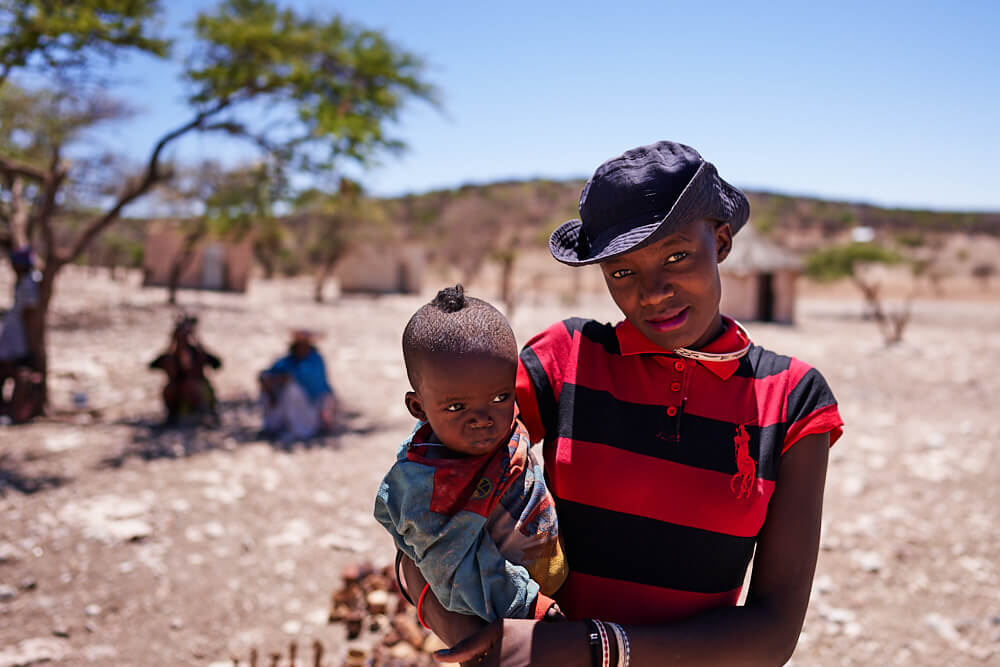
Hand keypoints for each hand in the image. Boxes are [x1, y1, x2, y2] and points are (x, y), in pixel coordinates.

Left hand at [433, 618, 589, 666]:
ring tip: (510, 657)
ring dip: (495, 665)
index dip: (471, 663)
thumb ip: (467, 645)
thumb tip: (435, 657)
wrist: (568, 647)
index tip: (484, 654)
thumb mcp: (499, 630)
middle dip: (482, 665)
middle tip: (503, 652)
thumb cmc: (529, 632)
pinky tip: (517, 662)